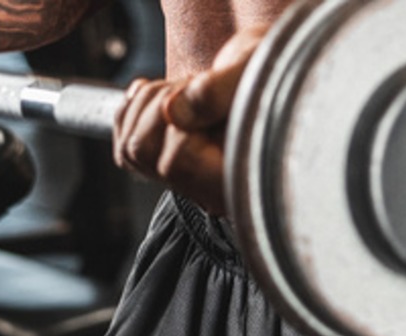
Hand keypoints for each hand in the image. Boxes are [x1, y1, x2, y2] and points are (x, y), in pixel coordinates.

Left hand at [112, 25, 267, 215]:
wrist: (280, 77)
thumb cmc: (281, 77)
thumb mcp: (256, 75)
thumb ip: (216, 94)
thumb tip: (172, 111)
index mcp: (238, 180)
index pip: (178, 158)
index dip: (181, 121)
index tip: (208, 102)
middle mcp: (211, 190)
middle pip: (144, 152)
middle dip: (156, 105)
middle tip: (193, 90)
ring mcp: (190, 182)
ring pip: (130, 150)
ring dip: (145, 104)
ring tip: (185, 92)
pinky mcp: (173, 167)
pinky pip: (125, 148)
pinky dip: (133, 110)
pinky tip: (163, 96)